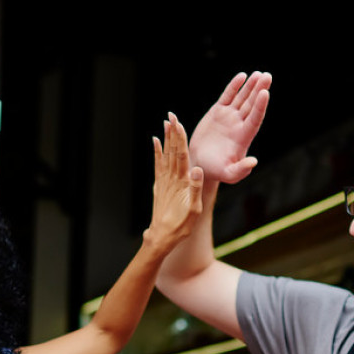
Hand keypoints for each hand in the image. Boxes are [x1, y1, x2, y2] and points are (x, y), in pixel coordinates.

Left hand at [147, 113, 203, 250]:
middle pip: (172, 151)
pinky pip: (158, 165)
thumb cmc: (180, 226)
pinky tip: (156, 142)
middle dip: (172, 132)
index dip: (180, 138)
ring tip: (166, 123)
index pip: (181, 155)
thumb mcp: (194, 209)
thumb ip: (195, 188)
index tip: (178, 122)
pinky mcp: (159, 186)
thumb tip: (196, 168)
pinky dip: (157, 152)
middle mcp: (171, 179)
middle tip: (171, 115)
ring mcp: (163, 182)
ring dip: (166, 138)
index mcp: (181, 182)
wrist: (161, 238)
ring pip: (165, 155)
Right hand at [189, 71, 270, 183]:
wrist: (200, 164)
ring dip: (250, 86)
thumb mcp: (229, 174)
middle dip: (259, 90)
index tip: (265, 92)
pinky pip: (228, 96)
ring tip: (259, 74)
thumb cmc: (216, 172)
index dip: (260, 106)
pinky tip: (241, 76)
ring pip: (242, 98)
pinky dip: (234, 87)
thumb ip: (241, 169)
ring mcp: (229, 117)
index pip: (255, 118)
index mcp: (244, 137)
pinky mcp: (217, 112)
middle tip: (267, 76)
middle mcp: (239, 124)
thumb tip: (254, 162)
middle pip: (252, 104)